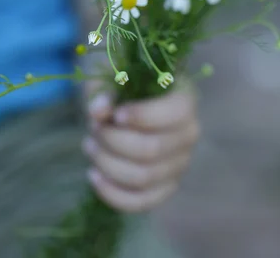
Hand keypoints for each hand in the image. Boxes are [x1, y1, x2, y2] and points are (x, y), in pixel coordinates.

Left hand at [83, 87, 199, 212]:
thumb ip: (105, 91)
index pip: (176, 112)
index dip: (143, 116)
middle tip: (93, 128)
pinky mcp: (166, 186)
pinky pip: (142, 202)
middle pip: (152, 149)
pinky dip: (113, 193)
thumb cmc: (121, 86)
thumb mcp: (111, 78)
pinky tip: (94, 174)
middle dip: (114, 141)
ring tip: (89, 145)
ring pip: (143, 177)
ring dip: (108, 163)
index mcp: (185, 98)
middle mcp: (189, 132)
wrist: (124, 104)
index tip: (116, 114)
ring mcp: (180, 163)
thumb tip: (98, 110)